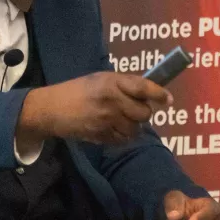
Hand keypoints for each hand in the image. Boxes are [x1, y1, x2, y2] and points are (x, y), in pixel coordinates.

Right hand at [17, 72, 172, 144]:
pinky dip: (123, 136)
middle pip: (144, 112)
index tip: (168, 100)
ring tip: (122, 120)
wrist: (52, 109)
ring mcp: (107, 119)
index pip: (142, 88)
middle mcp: (112, 100)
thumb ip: (123, 85)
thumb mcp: (100, 79)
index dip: (158, 94)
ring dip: (133, 126)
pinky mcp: (101, 135)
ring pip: (135, 128)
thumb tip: (148, 94)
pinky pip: (123, 139)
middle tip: (135, 110)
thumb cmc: (78, 90)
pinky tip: (113, 129)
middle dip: (143, 113)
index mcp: (111, 81)